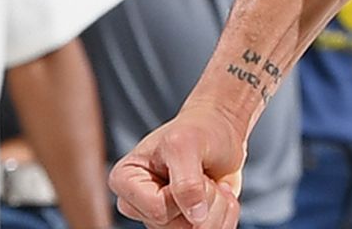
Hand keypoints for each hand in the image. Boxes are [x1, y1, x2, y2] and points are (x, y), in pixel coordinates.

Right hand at [112, 101, 249, 227]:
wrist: (220, 132)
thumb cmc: (198, 131)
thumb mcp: (187, 145)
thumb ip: (187, 182)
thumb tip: (196, 218)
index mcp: (125, 180)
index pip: (157, 209)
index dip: (183, 193)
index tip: (191, 165)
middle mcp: (138, 204)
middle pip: (174, 227)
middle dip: (204, 201)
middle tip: (204, 173)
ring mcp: (160, 218)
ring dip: (217, 208)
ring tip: (213, 183)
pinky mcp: (183, 225)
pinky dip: (226, 216)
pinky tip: (221, 196)